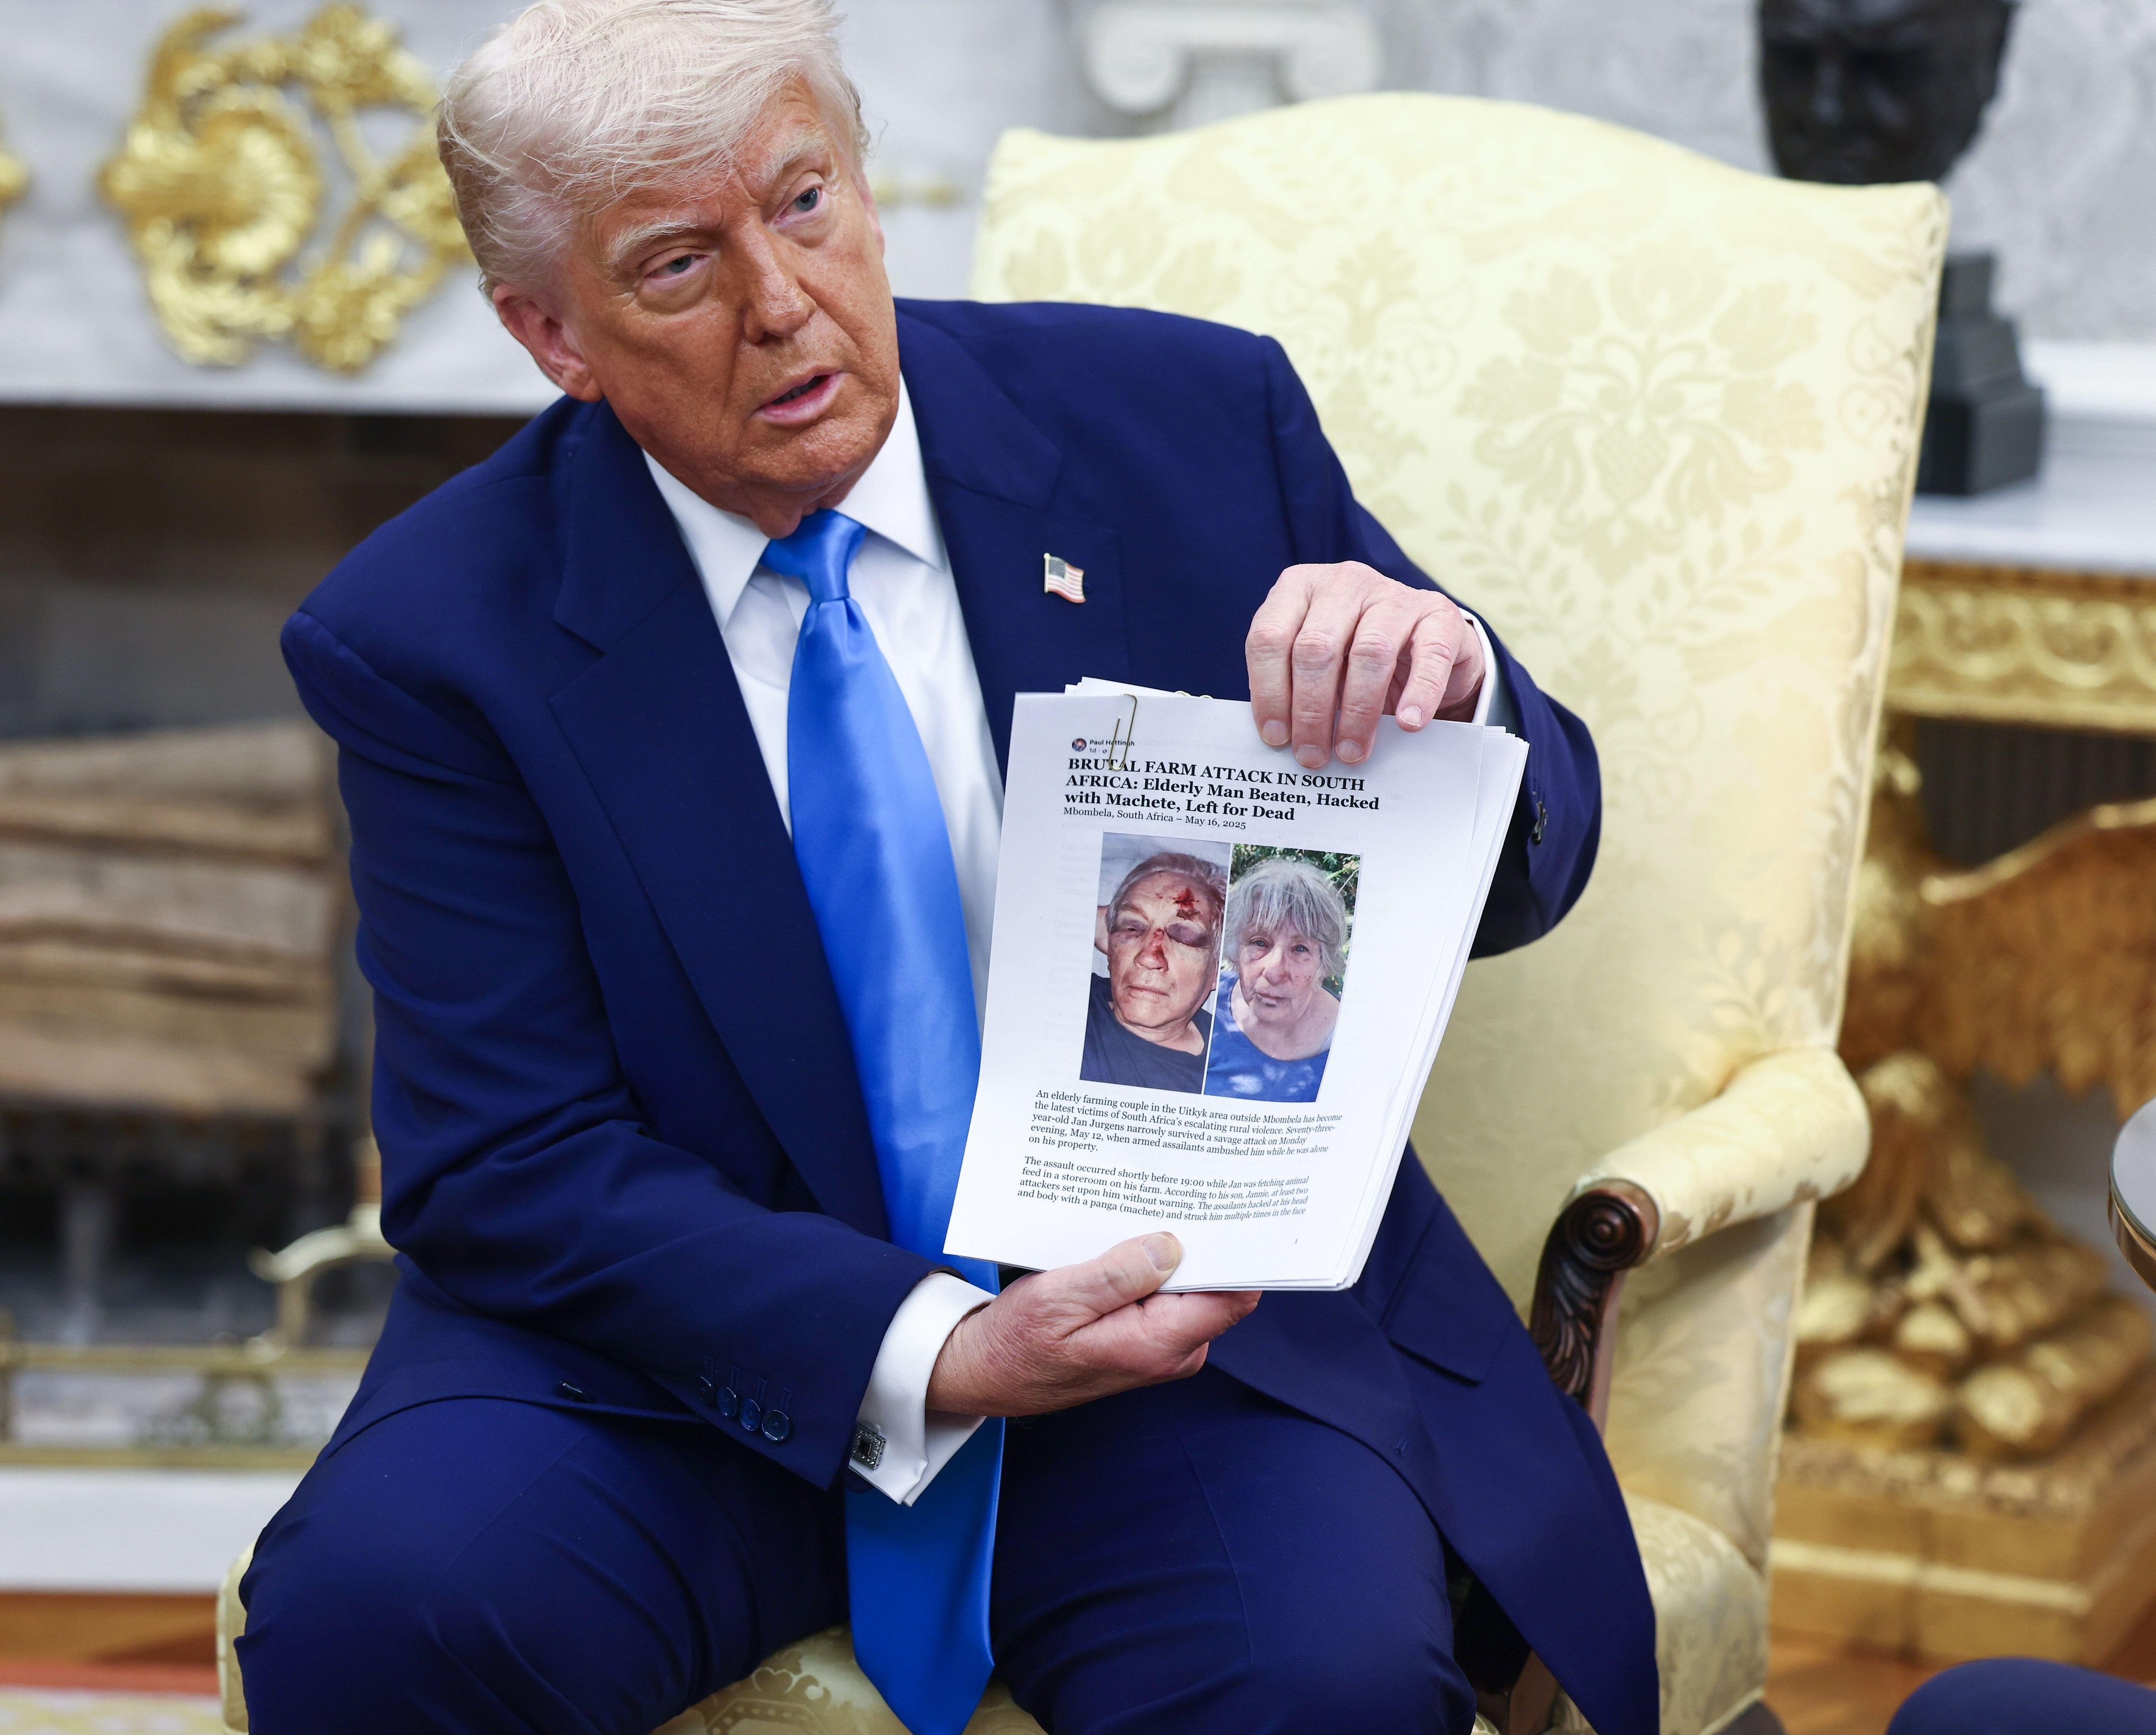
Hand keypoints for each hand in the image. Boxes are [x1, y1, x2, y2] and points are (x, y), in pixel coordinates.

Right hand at [925, 1234, 1258, 1417]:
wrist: (985, 1373)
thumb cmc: (1015, 1342)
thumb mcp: (1057, 1298)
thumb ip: (1119, 1274)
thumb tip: (1172, 1246)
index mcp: (1157, 1344)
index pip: (1232, 1296)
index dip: (1240, 1251)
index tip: (1237, 1207)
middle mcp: (1171, 1351)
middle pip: (1215, 1286)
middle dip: (1203, 1241)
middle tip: (1185, 1189)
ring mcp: (1161, 1346)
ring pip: (1190, 1286)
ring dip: (1173, 1250)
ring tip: (1149, 1208)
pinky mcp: (1146, 1338)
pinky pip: (1167, 1295)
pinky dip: (1155, 1266)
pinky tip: (1130, 1240)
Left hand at [1246, 562, 1484, 768]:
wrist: (1423, 641)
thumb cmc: (1353, 658)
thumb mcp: (1316, 662)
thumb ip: (1293, 686)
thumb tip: (1280, 739)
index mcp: (1299, 588)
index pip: (1269, 637)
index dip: (1269, 692)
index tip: (1276, 737)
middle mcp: (1343, 583)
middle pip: (1316, 648)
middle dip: (1311, 711)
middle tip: (1313, 756)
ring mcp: (1393, 594)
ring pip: (1369, 652)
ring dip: (1357, 712)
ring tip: (1352, 751)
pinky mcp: (1438, 613)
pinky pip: (1429, 655)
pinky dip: (1419, 694)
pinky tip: (1408, 724)